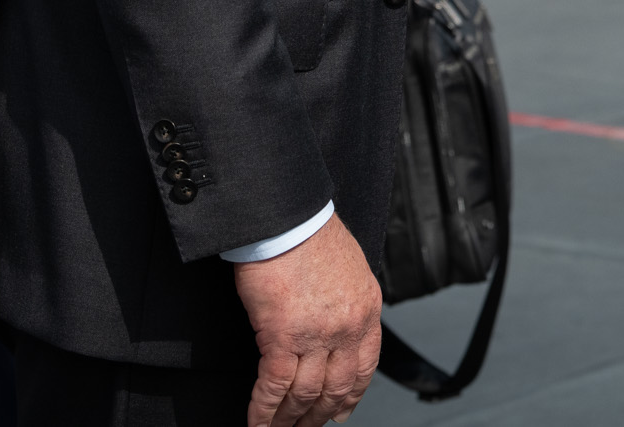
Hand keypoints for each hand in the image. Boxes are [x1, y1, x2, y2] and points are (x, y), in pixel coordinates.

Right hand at [233, 214, 382, 426]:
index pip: (365, 366)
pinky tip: (257, 423)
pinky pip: (275, 387)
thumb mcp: (347, 268)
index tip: (341, 412)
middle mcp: (348, 326)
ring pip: (305, 394)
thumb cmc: (309, 232)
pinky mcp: (284, 336)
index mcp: (366, 308)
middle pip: (337, 387)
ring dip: (289, 420)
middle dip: (319, 415)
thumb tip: (333, 327)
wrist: (286, 217)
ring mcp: (318, 334)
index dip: (351, 396)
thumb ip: (345, 302)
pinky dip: (264, 411)